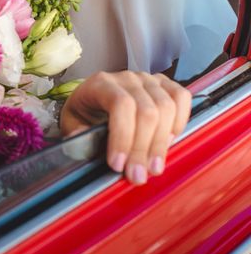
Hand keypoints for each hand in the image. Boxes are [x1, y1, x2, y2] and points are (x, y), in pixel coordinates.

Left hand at [60, 71, 191, 184]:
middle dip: (142, 148)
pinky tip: (168, 142)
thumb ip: (77, 132)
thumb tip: (82, 138)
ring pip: (166, 107)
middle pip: (147, 111)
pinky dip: (179, 121)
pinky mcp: (164, 84)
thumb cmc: (84, 113)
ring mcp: (148, 79)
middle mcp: (127, 78)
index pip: (121, 104)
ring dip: (162, 143)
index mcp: (100, 83)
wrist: (94, 100)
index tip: (118, 165)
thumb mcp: (71, 123)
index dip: (123, 137)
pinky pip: (182, 98)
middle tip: (138, 175)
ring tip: (153, 167)